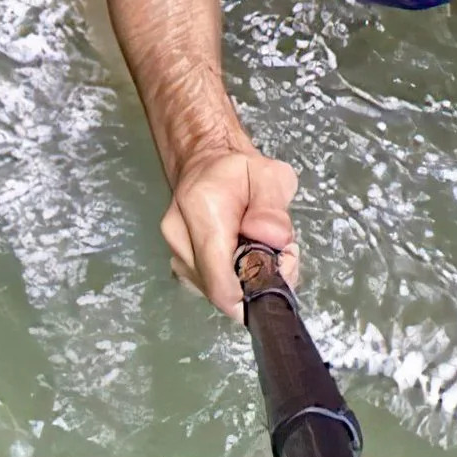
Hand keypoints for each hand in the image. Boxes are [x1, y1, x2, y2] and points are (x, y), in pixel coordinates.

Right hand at [161, 144, 299, 315]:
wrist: (207, 163)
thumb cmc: (241, 170)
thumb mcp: (270, 175)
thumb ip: (274, 207)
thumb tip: (273, 239)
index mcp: (200, 208)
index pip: (220, 281)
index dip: (254, 289)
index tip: (280, 268)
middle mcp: (178, 236)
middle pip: (221, 291)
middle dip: (256, 283)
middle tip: (280, 254)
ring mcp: (175, 253)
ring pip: (217, 293)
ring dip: (246, 282)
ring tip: (263, 249)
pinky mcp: (180, 264)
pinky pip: (211, 287)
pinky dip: (234, 280)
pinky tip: (244, 256)